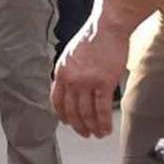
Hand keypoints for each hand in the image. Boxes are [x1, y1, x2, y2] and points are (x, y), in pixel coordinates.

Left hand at [51, 11, 128, 138]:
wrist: (106, 28)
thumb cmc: (92, 40)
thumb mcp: (70, 56)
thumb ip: (68, 72)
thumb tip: (68, 87)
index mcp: (61, 72)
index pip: (56, 100)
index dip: (62, 115)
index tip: (66, 123)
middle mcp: (70, 79)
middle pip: (71, 110)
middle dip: (78, 125)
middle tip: (84, 133)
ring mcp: (86, 82)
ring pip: (86, 113)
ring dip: (92, 127)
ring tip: (97, 134)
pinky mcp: (103, 83)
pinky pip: (101, 109)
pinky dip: (103, 122)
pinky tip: (106, 129)